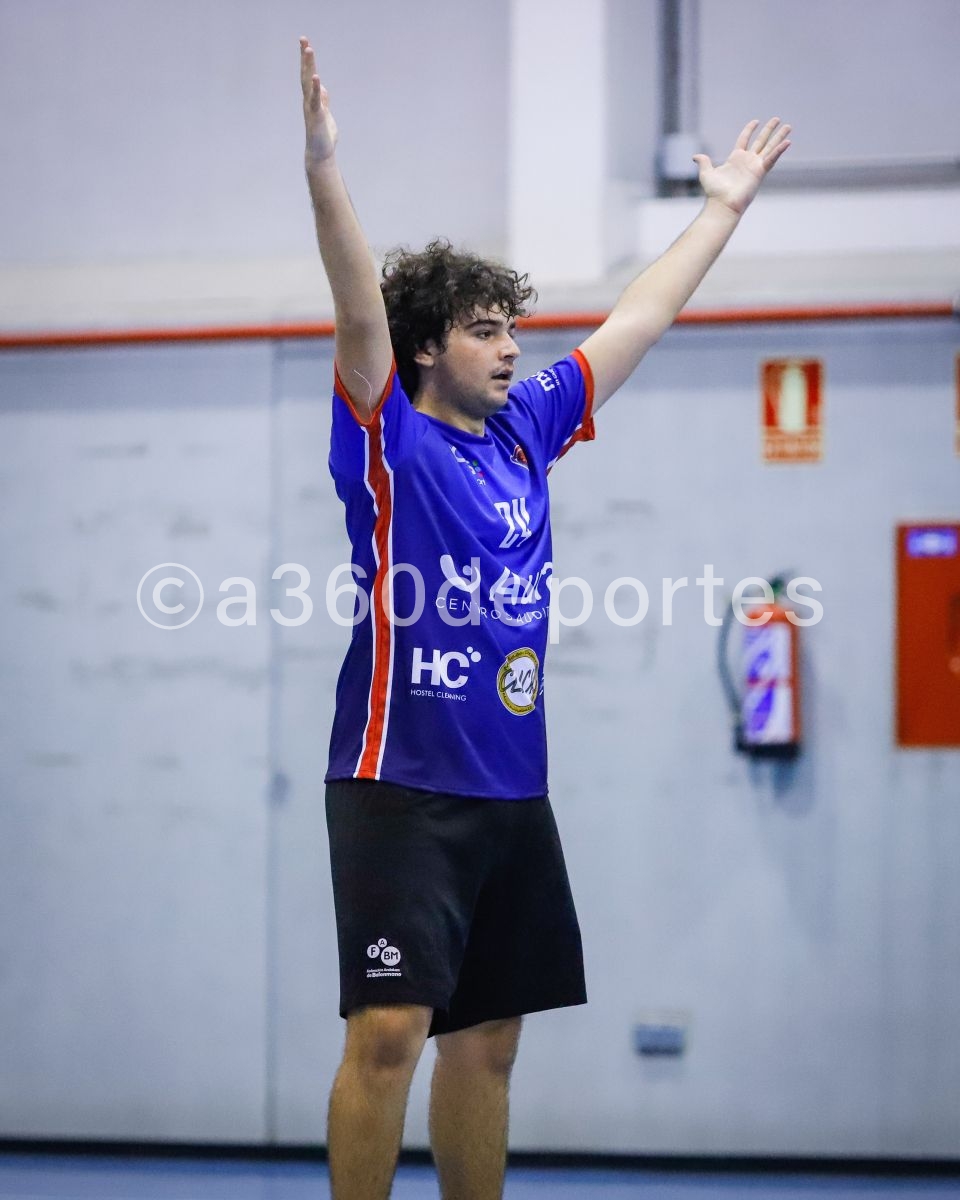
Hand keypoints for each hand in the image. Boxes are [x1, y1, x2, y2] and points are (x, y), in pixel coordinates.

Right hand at [300, 36, 338, 169]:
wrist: (321, 153)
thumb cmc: (323, 136)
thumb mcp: (325, 114)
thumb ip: (323, 101)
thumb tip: (323, 89)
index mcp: (312, 99)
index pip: (309, 75)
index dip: (307, 61)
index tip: (305, 44)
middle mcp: (309, 100)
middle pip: (306, 74)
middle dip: (305, 57)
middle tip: (303, 40)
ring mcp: (311, 107)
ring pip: (308, 83)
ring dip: (308, 66)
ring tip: (308, 50)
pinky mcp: (317, 115)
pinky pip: (316, 100)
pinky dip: (317, 88)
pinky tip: (317, 77)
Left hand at [693, 118, 790, 215]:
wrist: (722, 204)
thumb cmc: (714, 192)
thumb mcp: (706, 173)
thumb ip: (703, 162)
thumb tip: (695, 156)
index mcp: (736, 159)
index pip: (745, 140)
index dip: (749, 130)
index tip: (756, 121)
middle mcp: (747, 161)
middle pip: (761, 141)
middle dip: (769, 130)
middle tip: (778, 118)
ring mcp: (755, 166)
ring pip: (770, 147)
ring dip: (779, 137)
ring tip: (788, 126)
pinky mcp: (760, 172)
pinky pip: (771, 159)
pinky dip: (779, 151)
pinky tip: (788, 142)